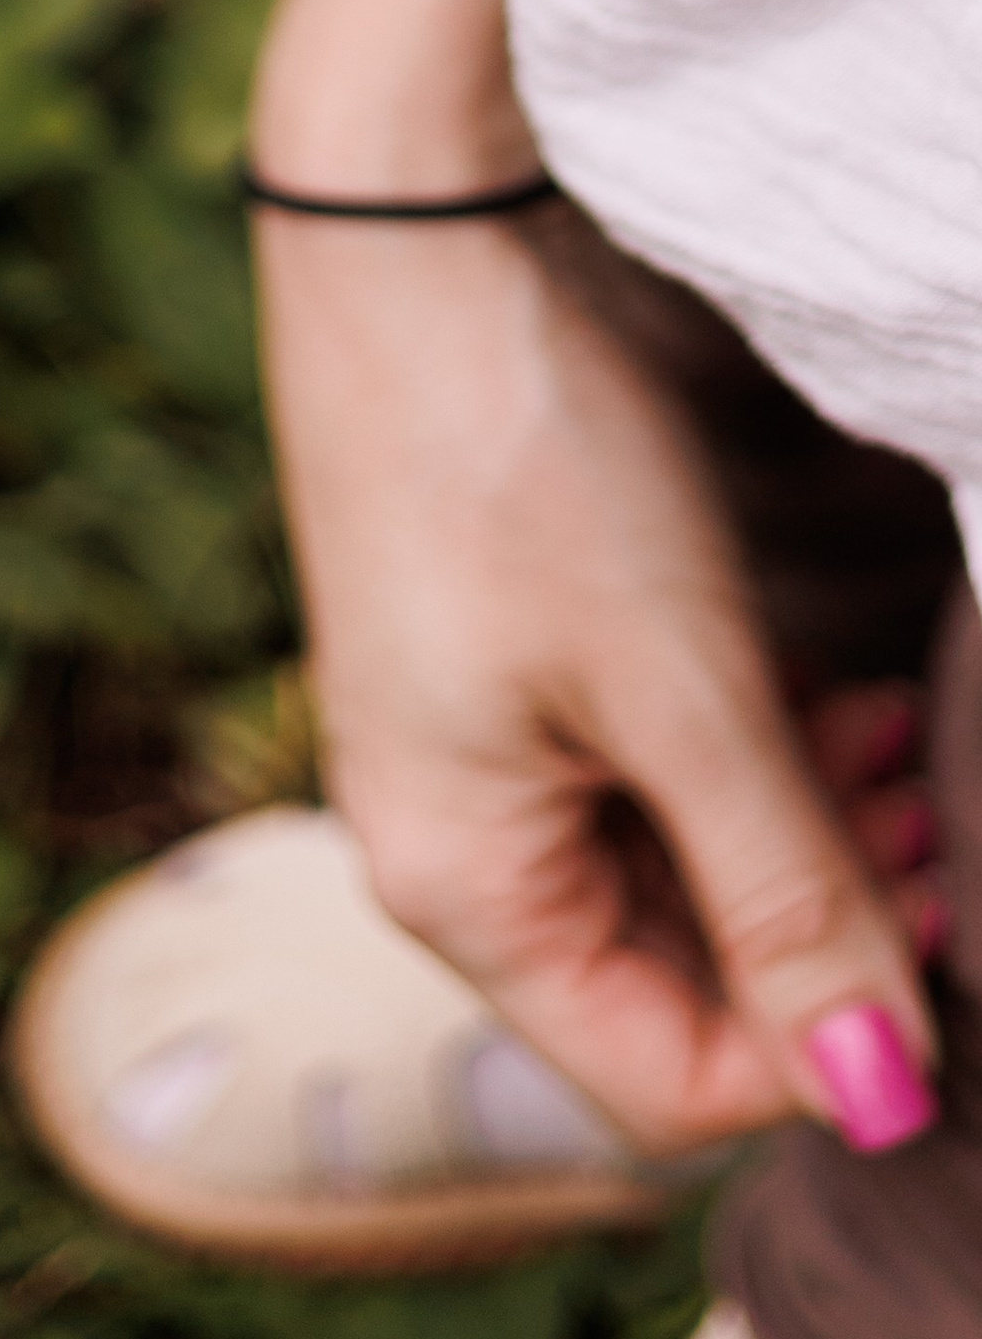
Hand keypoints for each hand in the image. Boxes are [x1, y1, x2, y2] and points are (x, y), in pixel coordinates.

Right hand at [257, 203, 944, 1157]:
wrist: (411, 232)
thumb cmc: (527, 455)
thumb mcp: (686, 691)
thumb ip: (787, 901)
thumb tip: (878, 1106)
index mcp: (458, 886)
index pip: (666, 1088)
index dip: (825, 1047)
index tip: (949, 922)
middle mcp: (445, 847)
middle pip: (670, 989)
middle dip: (827, 926)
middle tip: (942, 815)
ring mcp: (467, 758)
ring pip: (671, 885)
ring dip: (804, 841)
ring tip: (893, 731)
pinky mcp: (499, 675)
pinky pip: (638, 789)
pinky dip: (748, 768)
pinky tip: (824, 691)